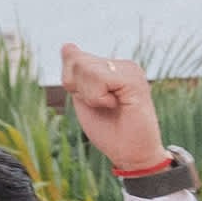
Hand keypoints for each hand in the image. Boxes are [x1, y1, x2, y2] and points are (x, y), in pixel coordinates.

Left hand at [61, 45, 167, 178]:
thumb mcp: (84, 99)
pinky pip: (99, 79)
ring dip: (90, 95)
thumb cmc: (109, 131)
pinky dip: (98, 98)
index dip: (72, 83)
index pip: (73, 59)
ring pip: (85, 68)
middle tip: (101, 106)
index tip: (92, 101)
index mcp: (111, 67)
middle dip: (80, 89)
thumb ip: (75, 74)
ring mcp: (130, 70)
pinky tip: (116, 105)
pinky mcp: (134, 79)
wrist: (131, 155)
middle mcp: (122, 64)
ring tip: (110, 106)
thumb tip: (67, 45)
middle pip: (77, 61)